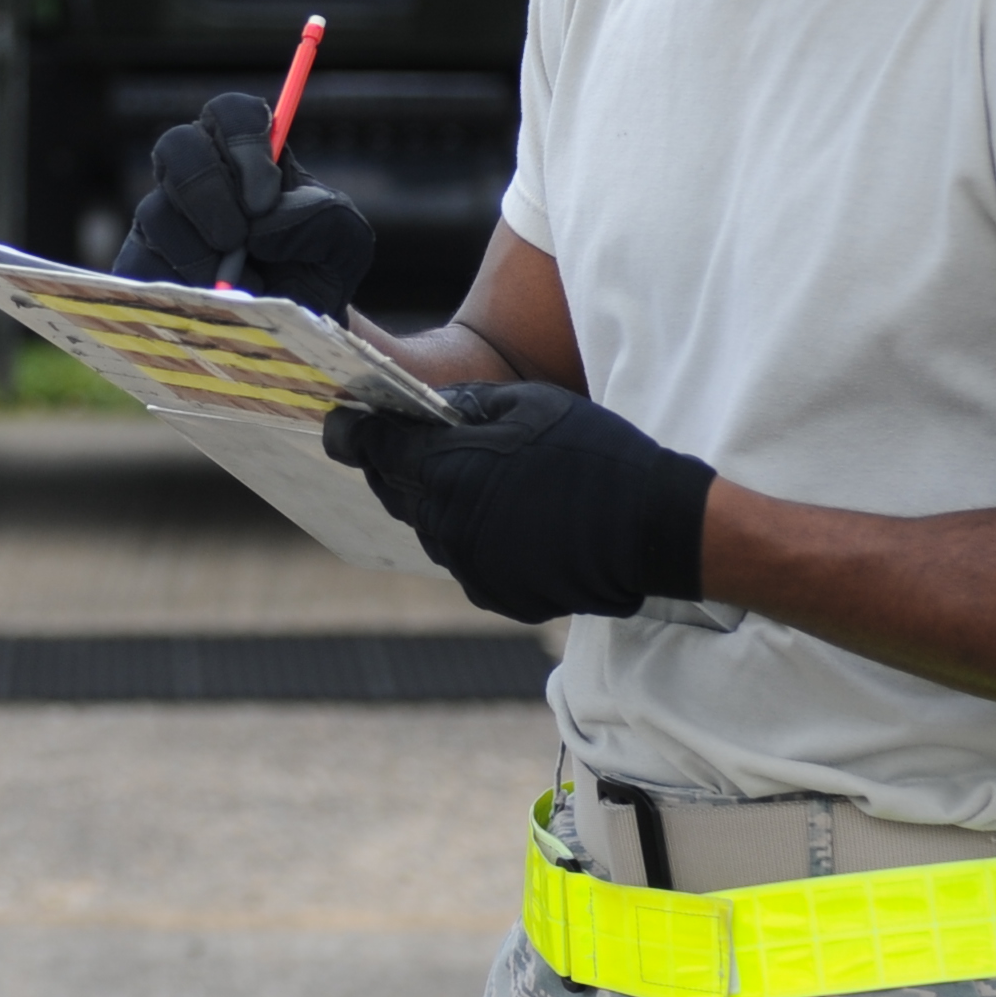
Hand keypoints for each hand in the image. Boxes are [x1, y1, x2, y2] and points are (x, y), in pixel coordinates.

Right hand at [116, 90, 371, 313]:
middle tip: (238, 239)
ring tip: (239, 288)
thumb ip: (323, 218)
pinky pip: (139, 264)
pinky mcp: (140, 264)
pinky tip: (210, 305)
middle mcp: (199, 178)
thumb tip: (262, 226)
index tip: (265, 197)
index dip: (243, 142)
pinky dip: (179, 288)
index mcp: (248, 157)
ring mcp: (163, 220)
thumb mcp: (345, 245)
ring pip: (156, 212)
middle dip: (209, 193)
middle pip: (177, 146)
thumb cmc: (315, 276)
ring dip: (200, 255)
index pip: (230, 112)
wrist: (289, 336)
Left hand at [323, 384, 713, 625]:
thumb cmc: (595, 455)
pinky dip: (473, 536)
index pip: (370, 448)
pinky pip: (463, 558)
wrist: (654, 528)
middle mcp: (446, 522)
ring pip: (428, 526)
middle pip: (394, 490)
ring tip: (485, 481)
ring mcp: (468, 564)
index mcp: (447, 468)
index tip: (341, 425)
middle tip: (418, 444)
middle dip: (397, 465)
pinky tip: (513, 518)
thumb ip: (465, 404)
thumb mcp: (529, 405)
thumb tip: (425, 406)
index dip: (351, 433)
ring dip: (440, 502)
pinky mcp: (493, 592)